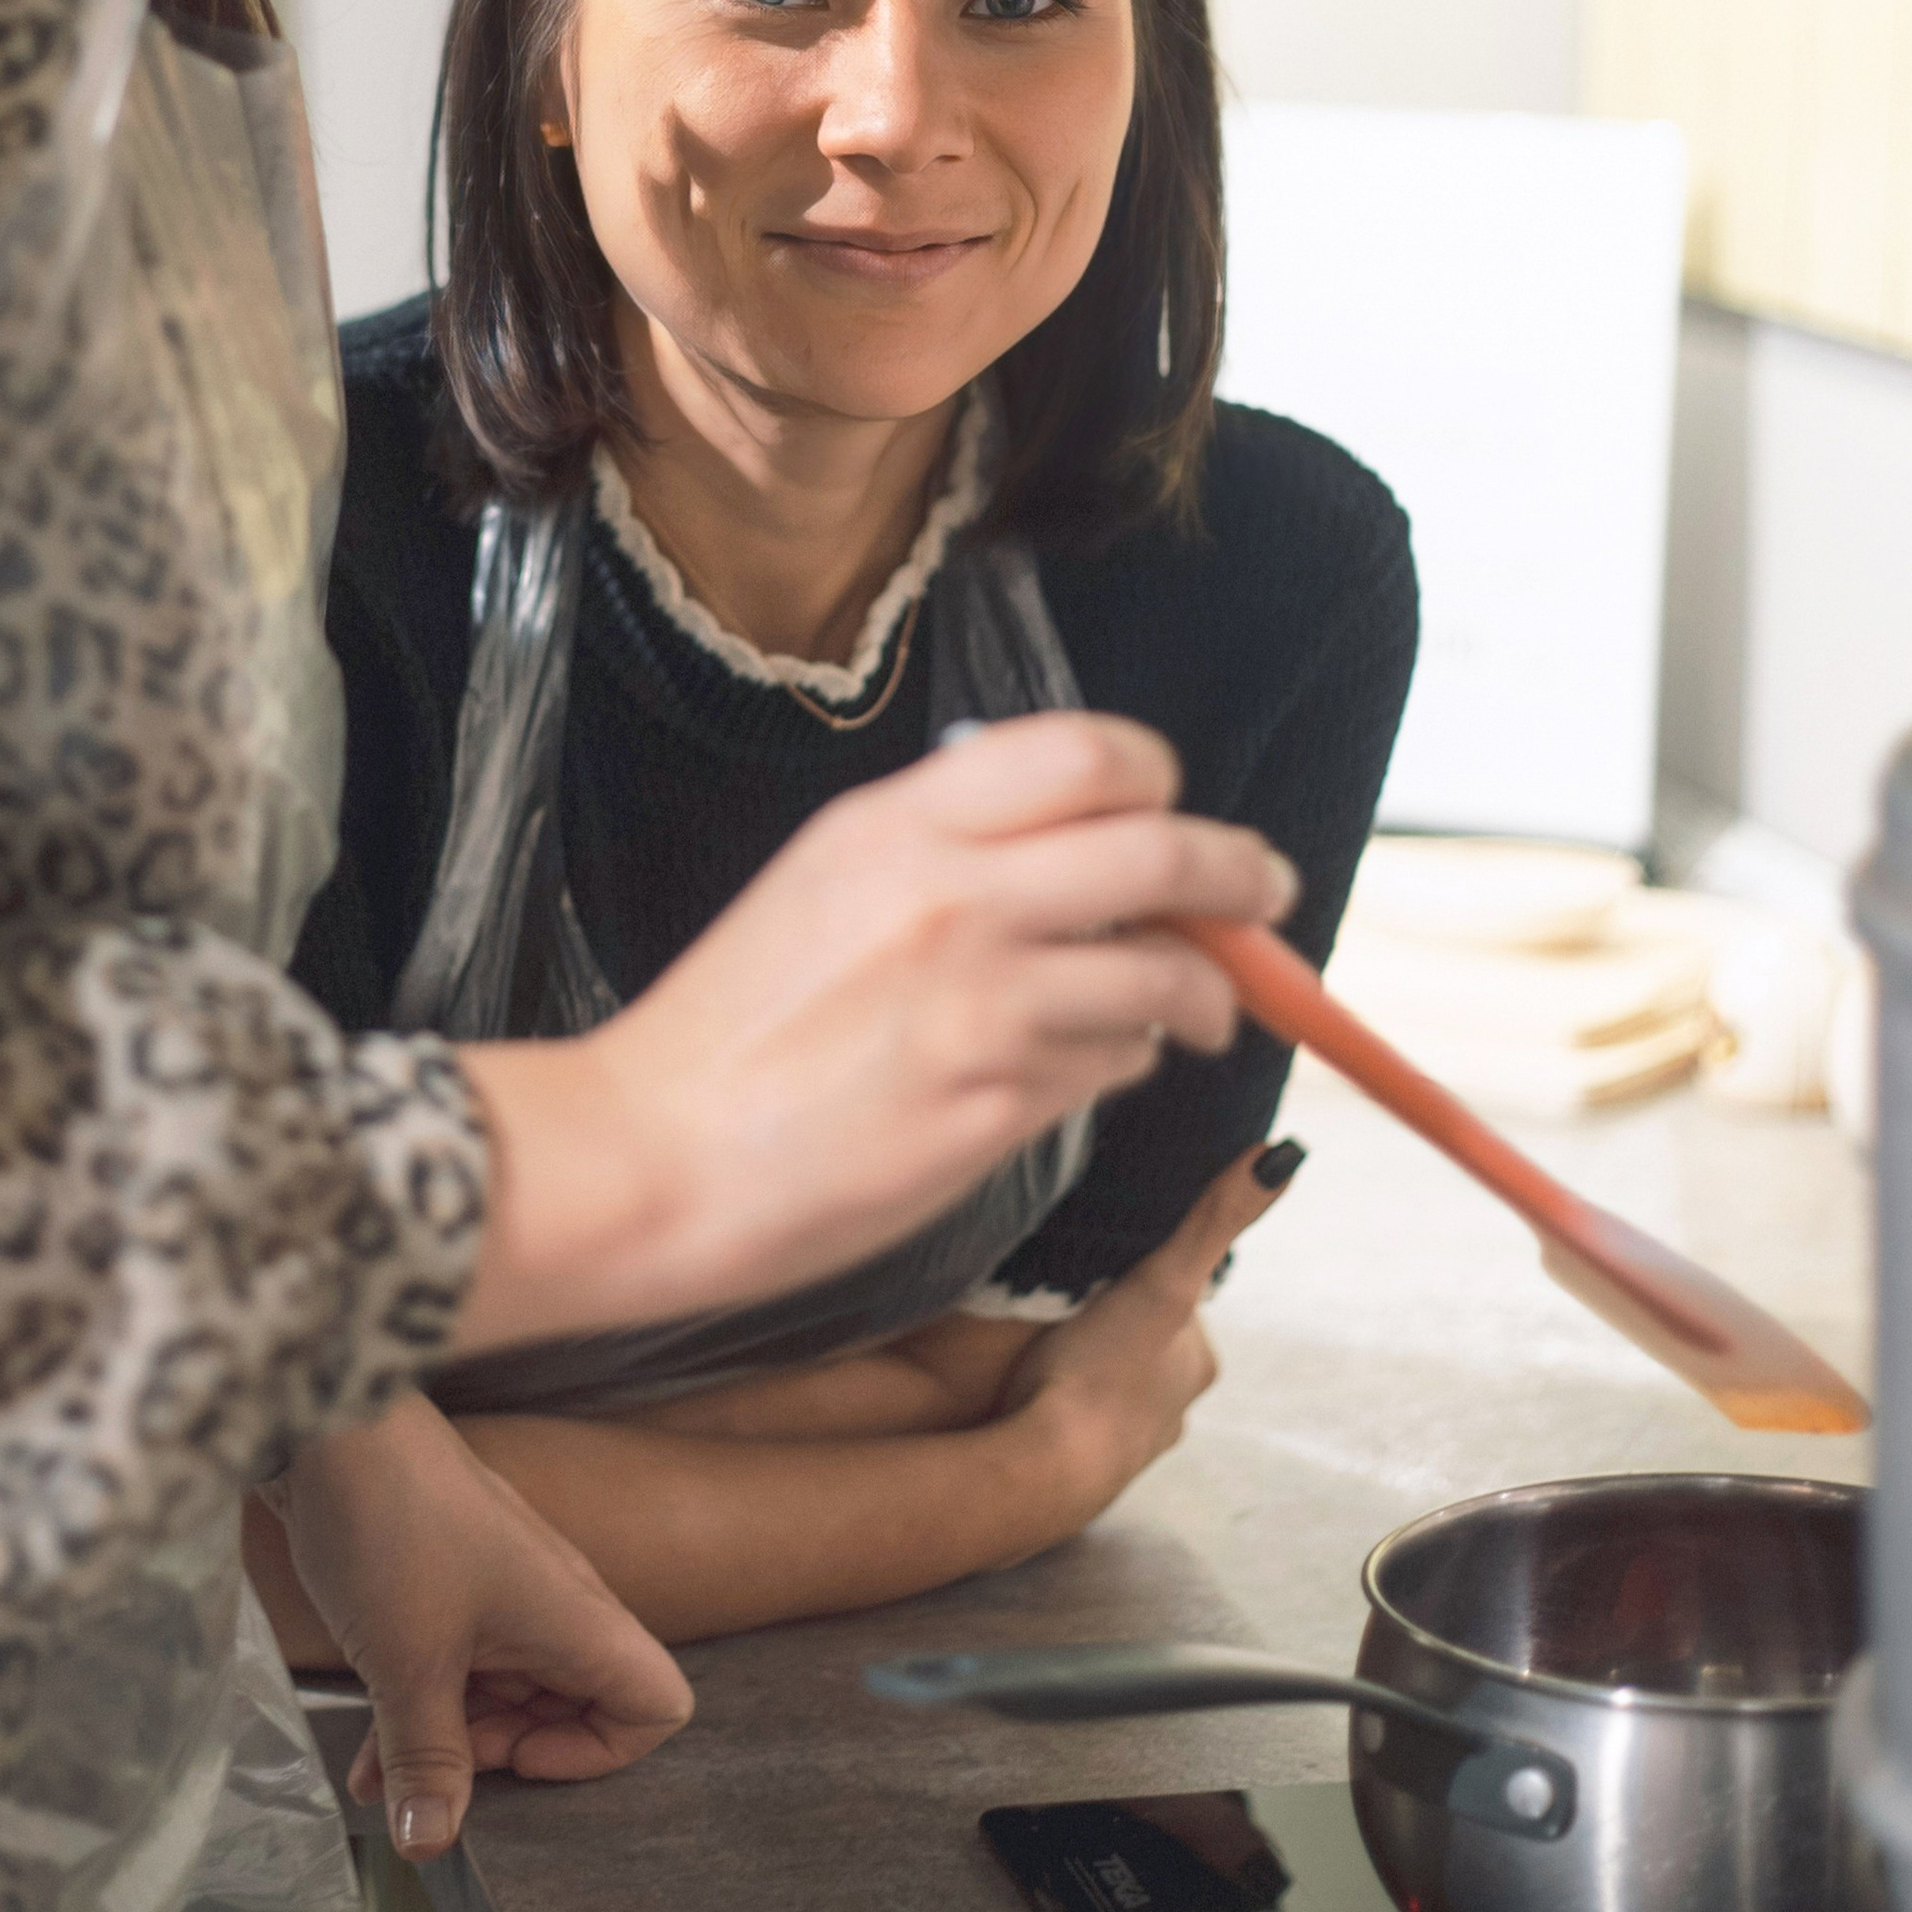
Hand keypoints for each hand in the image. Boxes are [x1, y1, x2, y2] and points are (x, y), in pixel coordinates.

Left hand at [262, 1388, 693, 1859]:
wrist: (329, 1425)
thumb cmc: (393, 1527)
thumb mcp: (407, 1663)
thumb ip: (426, 1759)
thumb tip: (430, 1846)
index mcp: (576, 1618)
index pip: (656, 1705)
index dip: (601, 1756)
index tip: (518, 1764)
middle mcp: (553, 1608)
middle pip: (574, 1710)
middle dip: (504, 1757)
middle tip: (433, 1768)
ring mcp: (499, 1595)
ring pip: (504, 1696)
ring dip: (447, 1744)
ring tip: (378, 1779)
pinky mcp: (447, 1588)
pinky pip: (454, 1670)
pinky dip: (418, 1712)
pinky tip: (362, 1754)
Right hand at [457, 714, 1298, 1351]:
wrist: (645, 1156)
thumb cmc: (726, 1030)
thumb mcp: (824, 884)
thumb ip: (942, 848)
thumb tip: (1076, 841)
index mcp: (899, 825)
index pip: (1088, 755)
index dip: (1158, 780)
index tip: (1178, 808)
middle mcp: (953, 898)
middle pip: (1164, 854)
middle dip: (1242, 876)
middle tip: (1266, 895)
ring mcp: (983, 1008)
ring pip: (1160, 977)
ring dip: (1200, 996)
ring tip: (1200, 1014)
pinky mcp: (996, 1109)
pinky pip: (1112, 1067)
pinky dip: (1124, 1062)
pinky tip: (1089, 1068)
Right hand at [999, 1142, 1302, 1515]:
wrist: (1044, 1468)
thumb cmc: (1104, 1370)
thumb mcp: (1165, 1279)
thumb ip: (1217, 1218)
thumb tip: (1284, 1153)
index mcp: (1199, 1361)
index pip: (1179, 1293)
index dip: (1147, 1267)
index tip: (1110, 1254)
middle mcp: (1175, 1405)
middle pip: (1148, 1335)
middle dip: (1117, 1313)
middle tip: (1070, 1288)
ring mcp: (1129, 1439)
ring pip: (1114, 1376)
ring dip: (1089, 1355)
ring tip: (1049, 1334)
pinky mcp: (1082, 1462)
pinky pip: (1076, 1410)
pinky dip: (1064, 1395)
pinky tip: (1040, 1384)